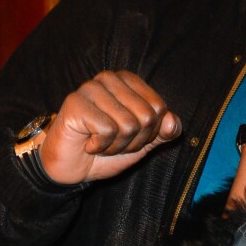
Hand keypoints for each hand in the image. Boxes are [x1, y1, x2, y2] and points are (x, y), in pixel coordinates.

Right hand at [39, 70, 181, 183]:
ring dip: (117, 145)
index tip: (130, 137)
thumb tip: (173, 122)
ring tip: (100, 143)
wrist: (72, 167)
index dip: (150, 133)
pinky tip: (88, 143)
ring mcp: (90, 88)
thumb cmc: (107, 149)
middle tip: (113, 142)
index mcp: (129, 81)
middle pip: (146, 116)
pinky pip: (107, 130)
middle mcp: (110, 78)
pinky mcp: (75, 102)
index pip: (159, 108)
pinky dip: (101, 146)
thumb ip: (164, 132)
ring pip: (128, 125)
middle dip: (134, 140)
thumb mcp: (144, 142)